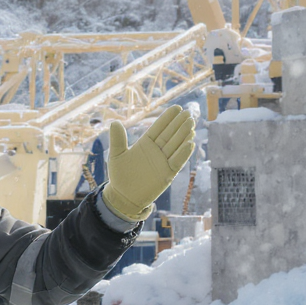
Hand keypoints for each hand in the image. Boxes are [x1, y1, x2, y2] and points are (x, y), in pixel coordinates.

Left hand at [102, 105, 195, 221]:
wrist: (124, 196)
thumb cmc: (120, 175)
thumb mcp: (116, 155)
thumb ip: (117, 140)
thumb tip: (114, 123)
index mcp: (145, 143)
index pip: (159, 127)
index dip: (168, 118)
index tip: (177, 107)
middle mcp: (156, 151)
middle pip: (170, 134)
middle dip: (179, 124)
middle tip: (188, 113)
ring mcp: (163, 161)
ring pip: (176, 145)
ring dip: (184, 135)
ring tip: (191, 124)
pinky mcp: (167, 174)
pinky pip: (177, 161)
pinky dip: (183, 153)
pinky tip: (190, 143)